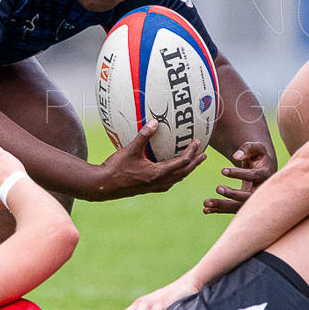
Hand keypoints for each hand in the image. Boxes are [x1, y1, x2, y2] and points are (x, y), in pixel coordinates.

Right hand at [89, 123, 205, 199]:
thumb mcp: (130, 150)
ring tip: (193, 161)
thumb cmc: (116, 168)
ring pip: (178, 178)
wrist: (104, 186)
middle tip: (203, 154)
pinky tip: (174, 170)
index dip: (192, 152)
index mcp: (158, 174)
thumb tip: (154, 121)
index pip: (182, 163)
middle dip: (195, 163)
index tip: (197, 142)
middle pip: (184, 172)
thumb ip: (143, 135)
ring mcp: (155, 187)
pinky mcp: (150, 188)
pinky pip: (170, 181)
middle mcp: (160, 182)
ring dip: (187, 169)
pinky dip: (177, 174)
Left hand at [203, 140, 273, 213]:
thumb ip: (247, 148)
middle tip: (217, 188)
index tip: (223, 170)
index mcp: (266, 174)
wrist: (264, 168)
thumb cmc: (259, 156)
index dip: (238, 174)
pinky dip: (219, 210)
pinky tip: (206, 210)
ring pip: (238, 206)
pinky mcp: (244, 204)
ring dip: (222, 205)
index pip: (253, 176)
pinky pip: (232, 209)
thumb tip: (236, 156)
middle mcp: (261, 190)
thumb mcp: (257, 148)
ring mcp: (253, 200)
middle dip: (232, 194)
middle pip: (247, 197)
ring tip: (206, 203)